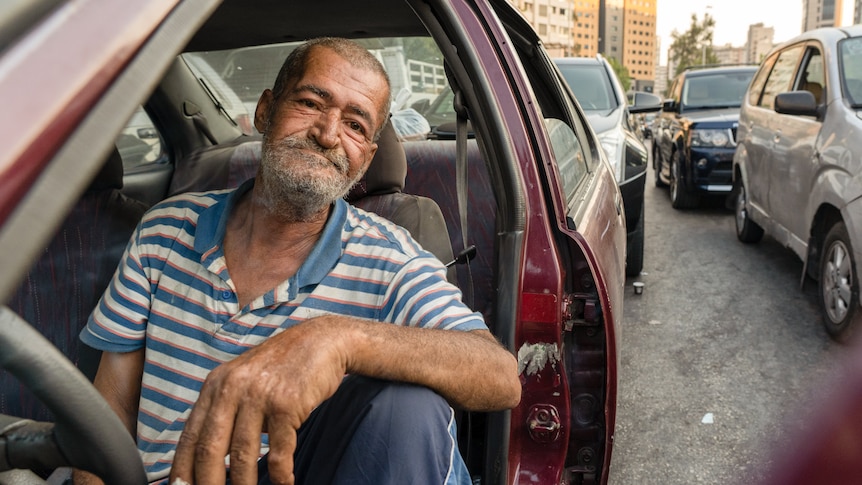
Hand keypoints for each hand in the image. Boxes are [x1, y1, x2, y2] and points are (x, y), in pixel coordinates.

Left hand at [169, 317, 348, 484]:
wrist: (321, 341)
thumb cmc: (282, 366)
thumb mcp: (243, 379)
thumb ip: (225, 409)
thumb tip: (210, 454)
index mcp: (216, 385)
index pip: (191, 436)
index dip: (182, 469)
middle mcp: (233, 388)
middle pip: (210, 448)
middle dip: (207, 483)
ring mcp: (260, 395)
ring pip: (244, 454)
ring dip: (245, 484)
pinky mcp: (287, 403)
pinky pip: (280, 450)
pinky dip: (281, 473)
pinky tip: (284, 483)